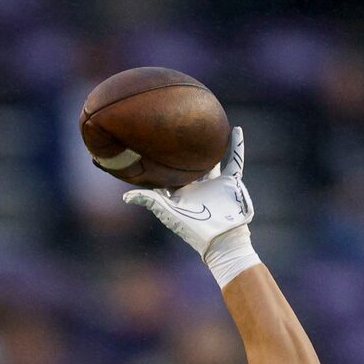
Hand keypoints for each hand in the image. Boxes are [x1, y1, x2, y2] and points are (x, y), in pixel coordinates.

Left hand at [124, 128, 258, 286]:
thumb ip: (149, 201)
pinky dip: (238, 147)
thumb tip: (125, 198)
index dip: (159, 158)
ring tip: (206, 124)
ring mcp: (214, 184)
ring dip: (209, 145)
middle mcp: (196, 186)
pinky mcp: (230, 184)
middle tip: (176, 125)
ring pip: (211, 160)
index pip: (168, 172)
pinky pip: (235, 161)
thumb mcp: (168, 212)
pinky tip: (237, 130)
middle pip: (188, 164)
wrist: (222, 239)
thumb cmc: (194, 229)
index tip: (150, 139)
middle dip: (182, 148)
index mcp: (180, 192)